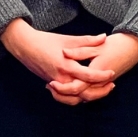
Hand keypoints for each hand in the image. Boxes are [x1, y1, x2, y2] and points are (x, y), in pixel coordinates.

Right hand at [0, 20, 115, 98]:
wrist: (25, 46)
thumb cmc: (46, 41)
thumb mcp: (68, 39)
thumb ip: (87, 41)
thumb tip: (104, 37)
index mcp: (66, 65)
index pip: (88, 75)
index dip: (102, 75)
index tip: (112, 72)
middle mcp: (61, 78)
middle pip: (84, 93)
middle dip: (100, 91)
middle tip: (112, 85)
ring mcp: (56, 84)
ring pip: (75, 99)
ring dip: (89, 97)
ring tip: (101, 90)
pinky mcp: (52, 86)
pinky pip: (66, 98)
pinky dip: (76, 98)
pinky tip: (85, 92)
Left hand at [47, 32, 137, 105]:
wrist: (134, 47)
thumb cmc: (116, 45)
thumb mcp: (97, 46)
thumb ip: (80, 50)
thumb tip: (65, 52)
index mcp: (96, 72)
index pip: (77, 87)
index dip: (62, 87)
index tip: (50, 82)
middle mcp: (99, 82)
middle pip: (79, 96)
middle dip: (63, 95)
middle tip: (49, 86)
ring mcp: (102, 84)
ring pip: (84, 97)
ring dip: (69, 95)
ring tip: (55, 88)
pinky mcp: (103, 83)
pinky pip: (89, 93)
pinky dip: (78, 92)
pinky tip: (68, 84)